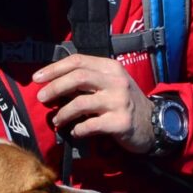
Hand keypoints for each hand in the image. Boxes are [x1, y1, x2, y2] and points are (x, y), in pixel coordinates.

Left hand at [31, 54, 156, 153]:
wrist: (154, 124)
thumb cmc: (125, 103)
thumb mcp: (111, 84)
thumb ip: (88, 80)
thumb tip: (55, 83)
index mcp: (110, 68)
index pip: (78, 61)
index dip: (54, 68)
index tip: (37, 78)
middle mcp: (115, 81)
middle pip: (77, 78)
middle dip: (54, 88)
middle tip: (41, 98)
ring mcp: (119, 102)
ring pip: (80, 103)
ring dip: (63, 113)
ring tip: (57, 120)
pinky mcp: (120, 122)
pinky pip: (89, 125)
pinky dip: (77, 130)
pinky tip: (75, 132)